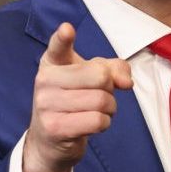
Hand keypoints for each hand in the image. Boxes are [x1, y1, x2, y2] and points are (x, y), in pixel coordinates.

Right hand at [21, 23, 132, 171]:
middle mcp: (45, 80)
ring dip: (109, 109)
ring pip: (101, 100)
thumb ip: (113, 69)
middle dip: (109, 89)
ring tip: (96, 111)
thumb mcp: (91, 79)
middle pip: (99, 75)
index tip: (67, 30)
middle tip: (99, 96)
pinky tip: (91, 124)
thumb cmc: (73, 103)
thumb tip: (126, 82)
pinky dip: (103, 123)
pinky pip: (97, 121)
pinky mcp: (54, 127)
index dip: (63, 38)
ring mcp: (46, 104)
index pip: (57, 47)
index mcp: (52, 62)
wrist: (50, 141)